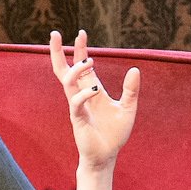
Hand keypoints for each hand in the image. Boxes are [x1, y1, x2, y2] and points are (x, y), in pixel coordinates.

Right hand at [51, 30, 139, 170]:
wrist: (107, 156)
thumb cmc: (115, 133)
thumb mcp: (128, 108)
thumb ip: (131, 90)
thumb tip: (135, 69)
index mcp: (91, 89)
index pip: (81, 65)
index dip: (80, 49)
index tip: (81, 33)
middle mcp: (80, 95)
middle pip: (63, 70)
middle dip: (57, 52)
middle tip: (55, 33)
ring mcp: (77, 106)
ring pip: (67, 83)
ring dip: (76, 70)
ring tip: (90, 61)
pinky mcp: (77, 119)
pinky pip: (76, 103)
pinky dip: (84, 94)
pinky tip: (96, 89)